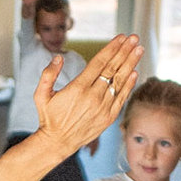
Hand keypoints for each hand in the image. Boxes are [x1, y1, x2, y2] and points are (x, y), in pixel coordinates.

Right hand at [34, 35, 142, 154]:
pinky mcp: (108, 118)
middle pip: (113, 68)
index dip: (112, 48)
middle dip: (125, 51)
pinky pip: (121, 98)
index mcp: (78, 88)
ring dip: (130, 63)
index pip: (99, 62)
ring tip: (139, 49)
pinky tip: (135, 72)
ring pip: (120, 81)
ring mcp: (103, 107)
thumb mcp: (40, 95)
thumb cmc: (49, 117)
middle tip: (134, 37)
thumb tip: (58, 57)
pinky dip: (129, 85)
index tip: (121, 37)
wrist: (58, 143)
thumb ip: (48, 75)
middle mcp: (93, 96)